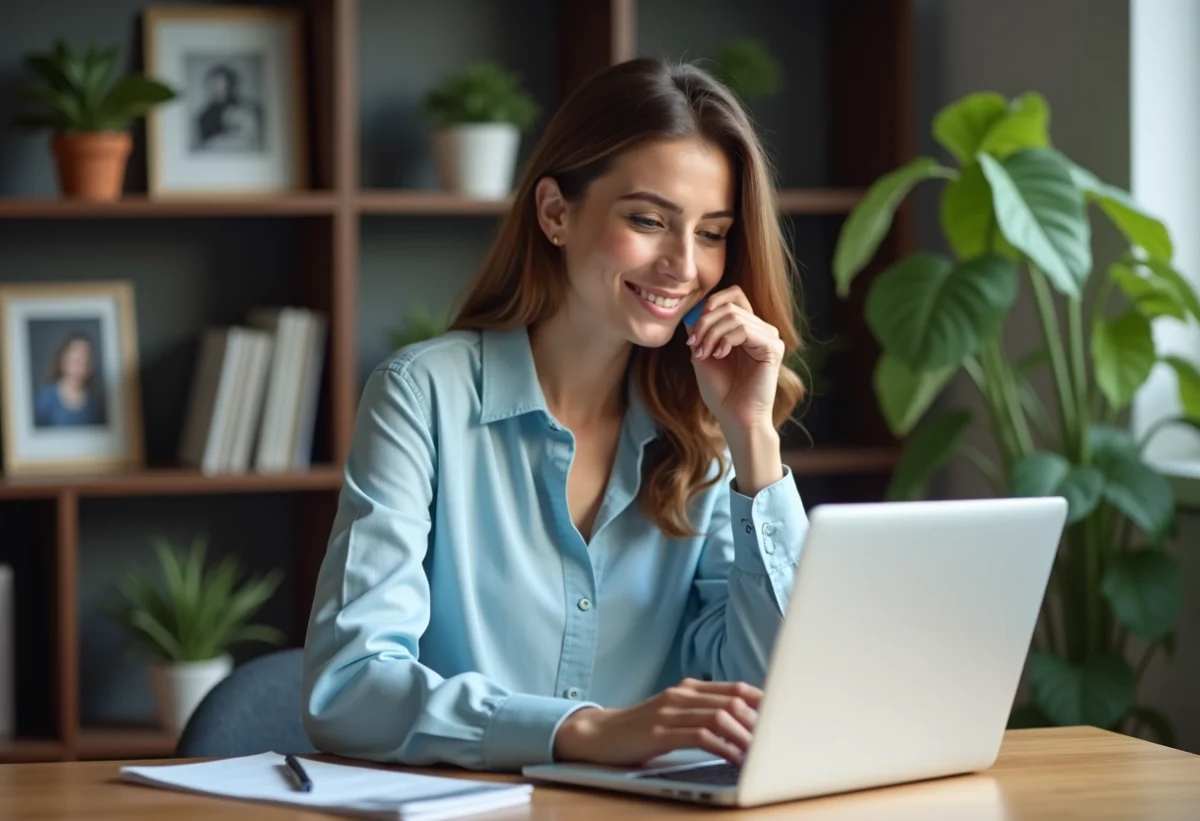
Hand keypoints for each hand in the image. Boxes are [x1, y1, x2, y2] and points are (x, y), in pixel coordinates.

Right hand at [552, 678, 761, 766]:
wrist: (598, 733)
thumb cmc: (641, 727)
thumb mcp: (674, 714)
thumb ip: (703, 712)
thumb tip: (743, 722)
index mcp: (688, 688)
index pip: (736, 688)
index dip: (763, 702)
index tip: (784, 717)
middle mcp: (681, 695)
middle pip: (732, 701)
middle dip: (760, 722)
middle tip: (778, 740)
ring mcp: (669, 712)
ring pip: (720, 717)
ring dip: (745, 736)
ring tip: (761, 753)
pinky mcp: (659, 733)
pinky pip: (700, 737)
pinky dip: (723, 747)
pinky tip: (735, 759)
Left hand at [686, 286, 784, 434]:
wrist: (734, 417)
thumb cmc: (721, 392)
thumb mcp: (703, 355)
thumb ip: (700, 331)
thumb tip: (692, 310)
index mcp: (747, 329)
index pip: (733, 296)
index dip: (709, 306)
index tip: (692, 334)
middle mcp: (761, 330)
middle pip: (729, 305)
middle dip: (704, 323)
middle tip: (693, 345)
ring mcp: (770, 337)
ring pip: (734, 316)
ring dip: (711, 334)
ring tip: (704, 354)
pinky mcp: (773, 348)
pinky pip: (745, 329)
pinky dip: (726, 340)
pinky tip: (720, 356)